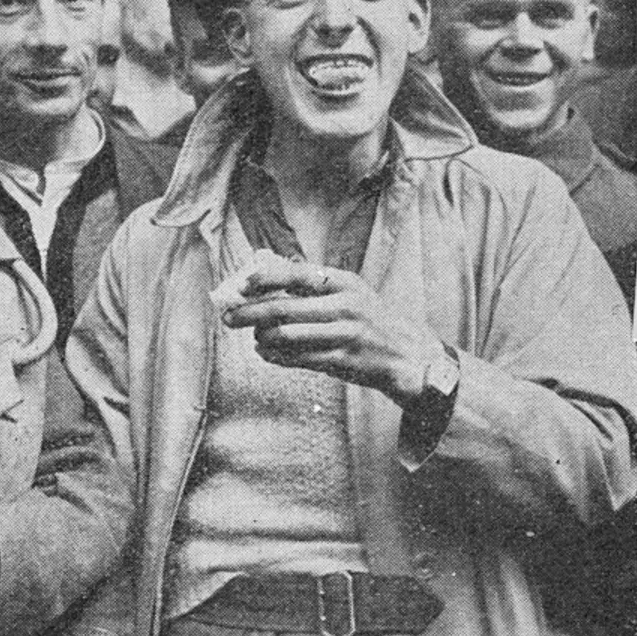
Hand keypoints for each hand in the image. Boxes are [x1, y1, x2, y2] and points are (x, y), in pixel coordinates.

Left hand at [221, 260, 441, 405]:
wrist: (408, 354)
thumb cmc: (367, 321)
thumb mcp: (347, 293)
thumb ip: (310, 287)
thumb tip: (260, 277)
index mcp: (343, 282)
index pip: (294, 274)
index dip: (263, 279)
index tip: (240, 286)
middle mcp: (345, 304)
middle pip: (284, 307)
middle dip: (249, 313)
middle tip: (228, 318)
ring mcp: (346, 334)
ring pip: (287, 336)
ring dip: (263, 338)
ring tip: (256, 339)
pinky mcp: (344, 361)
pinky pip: (299, 359)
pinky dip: (276, 357)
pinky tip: (266, 354)